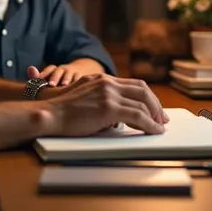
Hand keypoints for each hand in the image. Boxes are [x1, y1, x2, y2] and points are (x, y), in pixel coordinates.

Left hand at [27, 61, 103, 86]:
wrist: (81, 72)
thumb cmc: (60, 80)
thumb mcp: (50, 78)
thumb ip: (38, 77)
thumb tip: (29, 69)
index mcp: (55, 70)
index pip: (50, 69)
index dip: (44, 73)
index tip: (38, 79)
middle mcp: (64, 69)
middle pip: (59, 70)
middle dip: (55, 77)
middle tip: (51, 84)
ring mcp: (74, 73)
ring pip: (70, 74)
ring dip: (67, 79)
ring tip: (64, 85)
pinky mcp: (83, 78)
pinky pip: (80, 80)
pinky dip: (78, 83)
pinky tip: (76, 89)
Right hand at [41, 74, 169, 136]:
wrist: (49, 113)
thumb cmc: (63, 111)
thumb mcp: (84, 97)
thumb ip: (101, 100)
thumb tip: (118, 116)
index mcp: (102, 79)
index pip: (134, 84)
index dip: (148, 97)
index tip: (154, 109)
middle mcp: (107, 83)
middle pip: (142, 90)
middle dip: (156, 105)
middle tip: (162, 119)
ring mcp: (108, 94)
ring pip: (143, 103)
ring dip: (155, 116)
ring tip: (159, 128)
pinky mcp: (108, 107)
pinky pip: (138, 115)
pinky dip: (150, 124)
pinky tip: (153, 131)